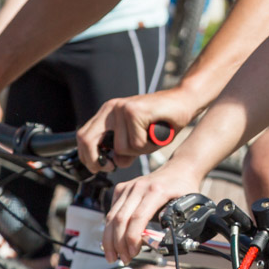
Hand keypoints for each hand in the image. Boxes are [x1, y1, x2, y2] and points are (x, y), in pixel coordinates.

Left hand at [76, 87, 197, 171]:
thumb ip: (122, 148)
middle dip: (97, 160)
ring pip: (120, 148)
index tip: (100, 167)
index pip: (83, 136)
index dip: (87, 156)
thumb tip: (113, 163)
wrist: (185, 100)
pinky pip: (136, 143)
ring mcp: (122, 108)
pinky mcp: (134, 111)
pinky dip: (148, 146)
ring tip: (150, 139)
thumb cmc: (163, 120)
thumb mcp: (137, 137)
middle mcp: (111, 109)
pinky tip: (156, 134)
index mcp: (108, 113)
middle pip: (87, 140)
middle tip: (111, 167)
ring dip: (137, 152)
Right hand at [102, 161, 202, 263]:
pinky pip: (111, 211)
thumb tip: (165, 243)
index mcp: (156, 190)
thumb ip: (177, 222)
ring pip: (112, 216)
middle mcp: (140, 187)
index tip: (134, 252)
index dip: (132, 238)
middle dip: (119, 244)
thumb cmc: (183, 187)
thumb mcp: (187, 204)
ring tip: (114, 255)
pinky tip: (112, 242)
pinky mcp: (122, 189)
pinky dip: (109, 229)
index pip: (138, 217)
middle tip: (124, 258)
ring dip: (110, 240)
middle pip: (121, 219)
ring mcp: (129, 187)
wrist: (179, 168)